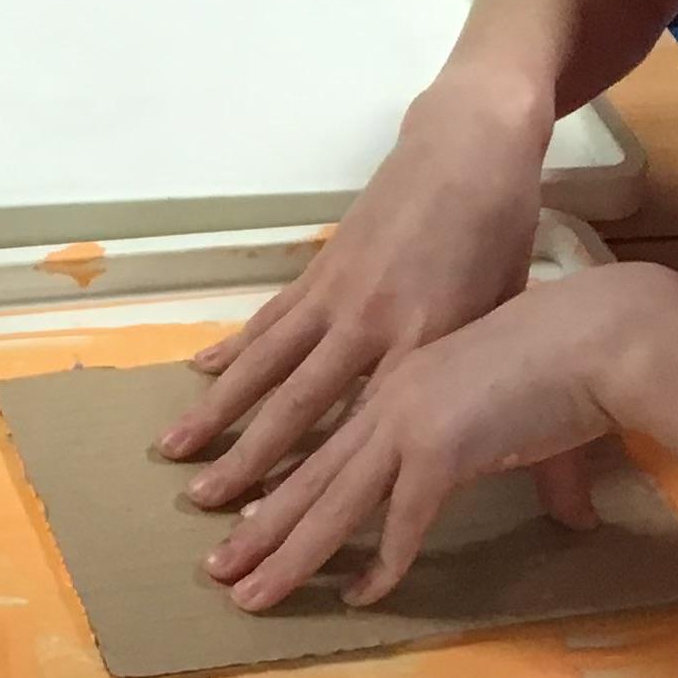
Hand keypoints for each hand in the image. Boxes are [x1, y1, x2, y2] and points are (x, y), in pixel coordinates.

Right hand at [156, 72, 553, 508]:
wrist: (472, 147)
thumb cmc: (502, 237)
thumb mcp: (502, 315)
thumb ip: (469, 376)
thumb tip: (465, 441)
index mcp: (424, 345)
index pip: (364, 432)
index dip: (324, 483)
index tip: (289, 530)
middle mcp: (370, 326)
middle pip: (297, 410)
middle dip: (248, 466)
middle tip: (204, 507)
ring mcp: (337, 295)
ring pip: (266, 366)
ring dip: (217, 413)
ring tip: (175, 454)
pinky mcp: (321, 267)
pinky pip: (268, 319)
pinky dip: (232, 350)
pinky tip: (199, 375)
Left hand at [201, 264, 677, 611]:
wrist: (600, 329)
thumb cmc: (566, 351)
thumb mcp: (504, 389)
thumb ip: (496, 443)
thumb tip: (512, 490)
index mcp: (396, 371)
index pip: (326, 438)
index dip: (282, 482)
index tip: (244, 515)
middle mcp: (388, 394)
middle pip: (309, 473)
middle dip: (259, 528)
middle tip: (218, 570)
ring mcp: (408, 419)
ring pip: (332, 500)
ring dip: (288, 553)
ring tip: (248, 592)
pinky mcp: (441, 448)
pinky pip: (402, 520)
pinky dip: (383, 563)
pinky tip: (361, 598)